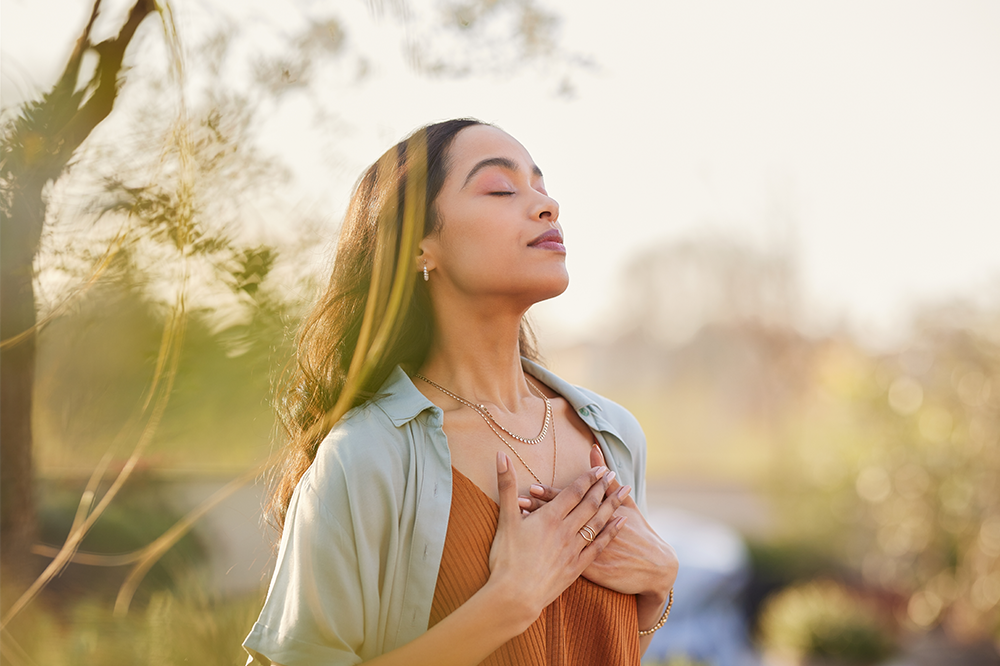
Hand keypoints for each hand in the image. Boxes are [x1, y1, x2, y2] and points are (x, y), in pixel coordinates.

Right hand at [486, 452, 626, 629]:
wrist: (515, 597)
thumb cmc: (506, 559)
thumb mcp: (505, 519)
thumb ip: (506, 485)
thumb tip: (501, 455)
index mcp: (549, 517)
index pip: (573, 492)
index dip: (587, 479)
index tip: (600, 468)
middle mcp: (566, 531)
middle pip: (589, 504)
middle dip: (603, 487)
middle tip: (614, 474)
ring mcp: (574, 549)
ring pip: (598, 522)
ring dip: (612, 505)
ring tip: (625, 492)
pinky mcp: (577, 567)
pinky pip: (599, 545)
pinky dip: (612, 532)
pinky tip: (621, 523)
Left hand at [517, 445, 677, 628]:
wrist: (654, 568)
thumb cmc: (640, 533)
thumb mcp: (627, 505)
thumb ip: (608, 480)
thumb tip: (594, 448)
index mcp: (599, 514)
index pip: (571, 501)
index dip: (551, 494)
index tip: (532, 485)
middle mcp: (591, 532)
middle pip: (561, 518)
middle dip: (538, 510)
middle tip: (518, 500)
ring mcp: (589, 553)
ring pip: (557, 539)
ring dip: (538, 530)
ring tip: (519, 521)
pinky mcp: (589, 571)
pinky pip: (564, 561)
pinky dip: (548, 554)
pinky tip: (531, 549)